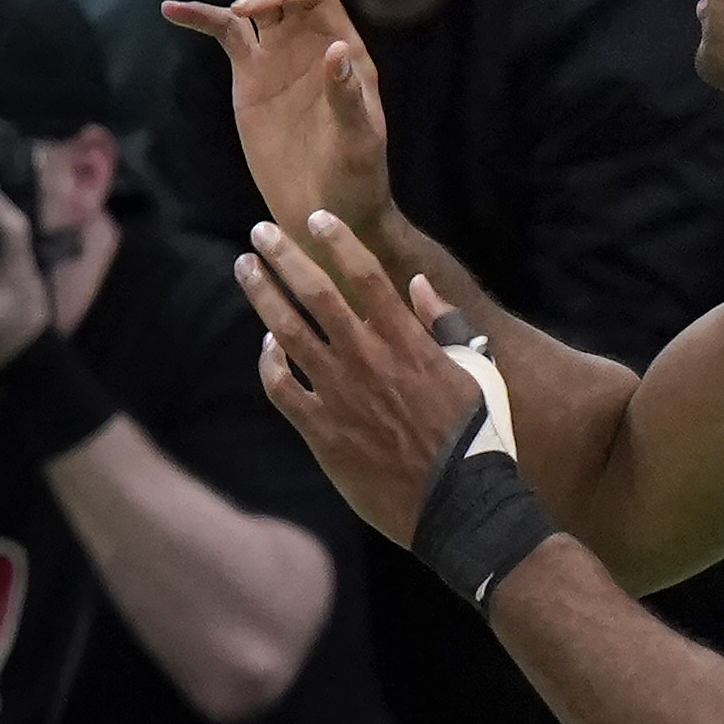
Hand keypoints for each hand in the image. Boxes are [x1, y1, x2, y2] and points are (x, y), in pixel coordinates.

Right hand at [161, 0, 397, 258]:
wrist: (325, 211)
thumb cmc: (355, 181)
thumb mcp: (358, 144)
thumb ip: (348, 97)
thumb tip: (335, 49)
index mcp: (343, 47)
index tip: (246, 8)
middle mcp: (310, 40)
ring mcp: (278, 54)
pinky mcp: (250, 73)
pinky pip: (223, 31)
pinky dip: (197, 16)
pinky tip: (171, 9)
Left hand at [235, 210, 483, 545]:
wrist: (462, 507)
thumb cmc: (477, 440)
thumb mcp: (476, 375)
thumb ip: (447, 327)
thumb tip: (420, 284)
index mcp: (409, 344)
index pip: (367, 277)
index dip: (339, 241)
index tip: (316, 217)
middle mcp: (370, 361)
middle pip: (316, 293)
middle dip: (284, 256)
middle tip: (259, 231)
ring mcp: (341, 395)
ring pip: (287, 331)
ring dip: (263, 294)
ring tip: (245, 269)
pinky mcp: (322, 431)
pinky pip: (280, 386)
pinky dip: (268, 361)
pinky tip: (266, 344)